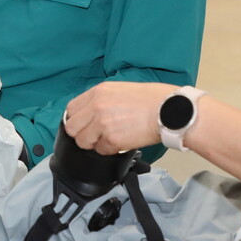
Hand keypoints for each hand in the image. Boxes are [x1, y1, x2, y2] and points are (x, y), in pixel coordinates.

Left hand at [63, 81, 177, 154]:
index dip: (77, 120)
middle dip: (82, 134)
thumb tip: (92, 111)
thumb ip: (102, 99)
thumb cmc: (152, 99)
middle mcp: (96, 106)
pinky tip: (120, 143)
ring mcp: (102, 124)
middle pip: (72, 128)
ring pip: (83, 142)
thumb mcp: (121, 89)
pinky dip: (109, 150)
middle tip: (95, 136)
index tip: (84, 125)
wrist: (169, 110)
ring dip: (94, 143)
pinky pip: (100, 151)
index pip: (71, 109)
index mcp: (98, 92)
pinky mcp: (112, 140)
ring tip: (108, 140)